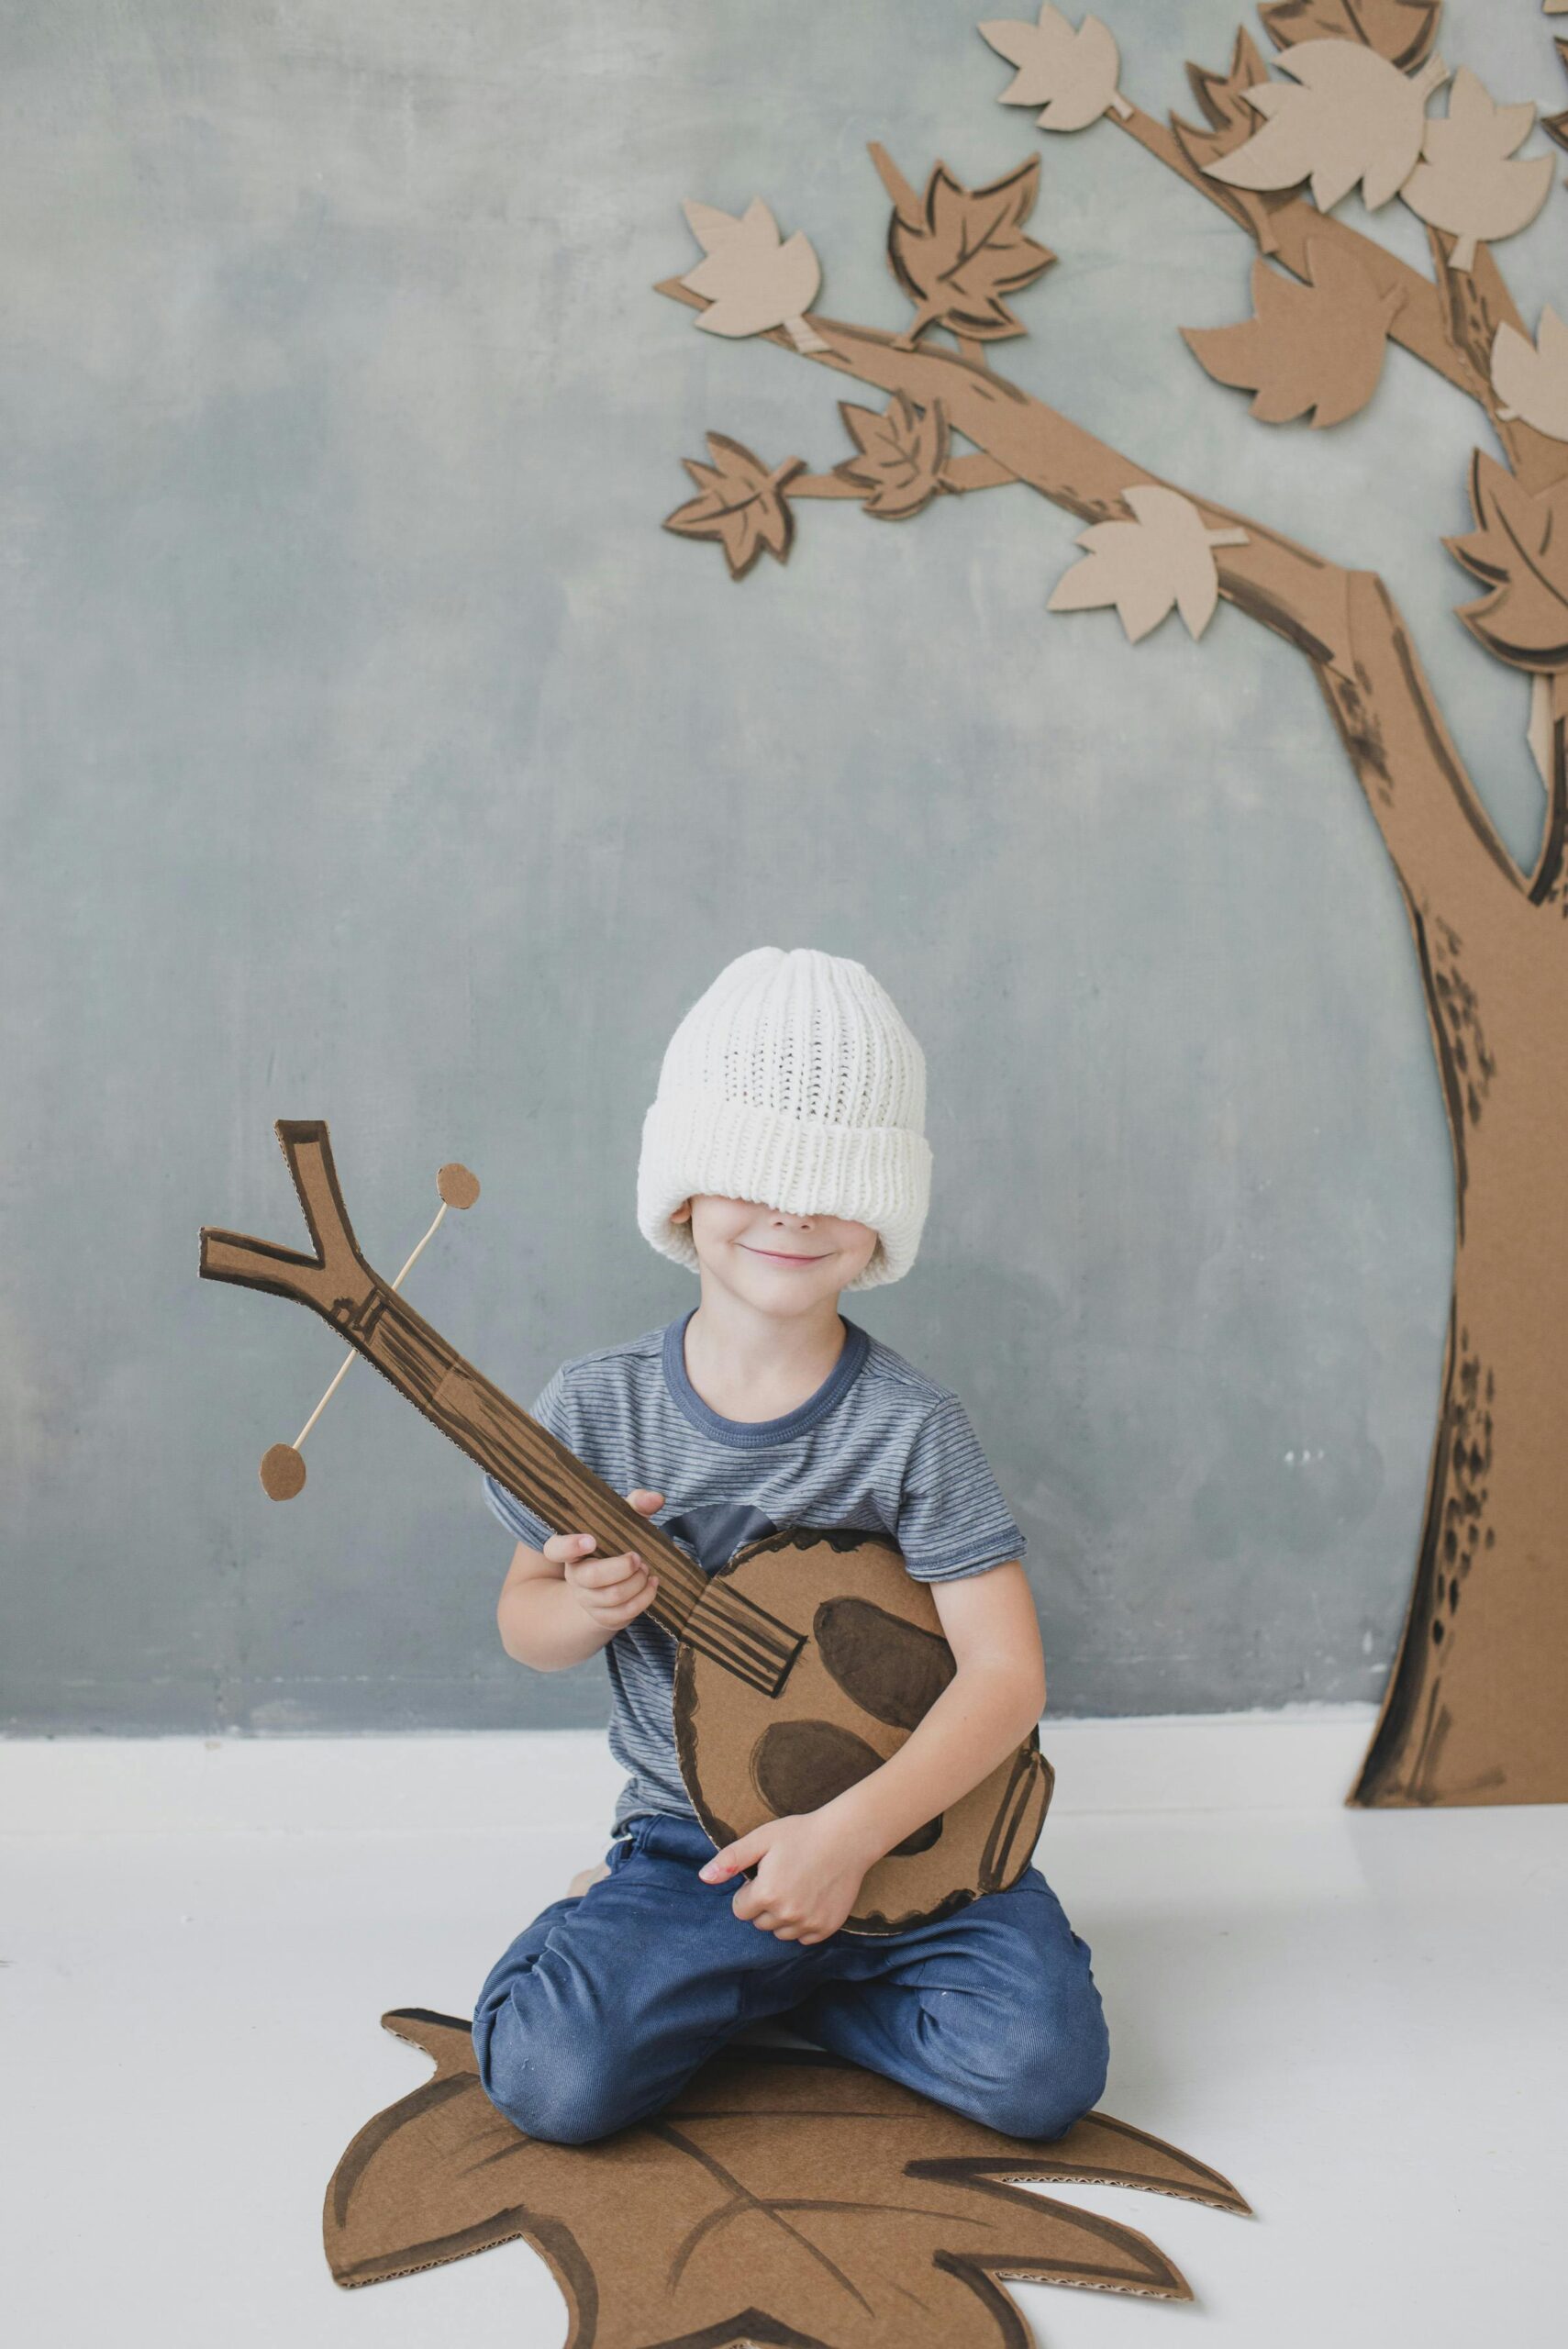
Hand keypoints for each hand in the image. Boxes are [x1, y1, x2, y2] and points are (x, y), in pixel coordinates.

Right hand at [546, 1489, 664, 1631]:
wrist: (612, 1580)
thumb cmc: (616, 1544)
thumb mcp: (622, 1521)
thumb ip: (636, 1504)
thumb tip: (656, 1499)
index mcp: (571, 1550)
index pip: (555, 1549)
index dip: (569, 1546)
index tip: (591, 1540)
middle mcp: (574, 1577)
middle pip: (591, 1578)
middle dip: (621, 1567)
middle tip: (637, 1557)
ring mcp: (587, 1599)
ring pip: (612, 1597)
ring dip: (636, 1582)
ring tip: (645, 1569)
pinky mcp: (604, 1617)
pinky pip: (624, 1613)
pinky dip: (644, 1597)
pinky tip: (652, 1583)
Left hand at [698, 1809, 876, 1942]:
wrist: (847, 1837)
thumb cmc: (802, 1833)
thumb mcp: (762, 1838)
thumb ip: (730, 1860)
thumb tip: (703, 1878)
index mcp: (766, 1894)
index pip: (740, 1910)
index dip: (748, 1892)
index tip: (763, 1875)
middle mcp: (787, 1914)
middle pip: (759, 1923)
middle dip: (764, 1905)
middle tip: (782, 1878)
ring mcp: (808, 1923)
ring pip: (780, 1933)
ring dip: (782, 1917)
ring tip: (796, 1888)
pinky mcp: (826, 1928)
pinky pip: (803, 1938)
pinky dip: (802, 1925)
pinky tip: (810, 1899)